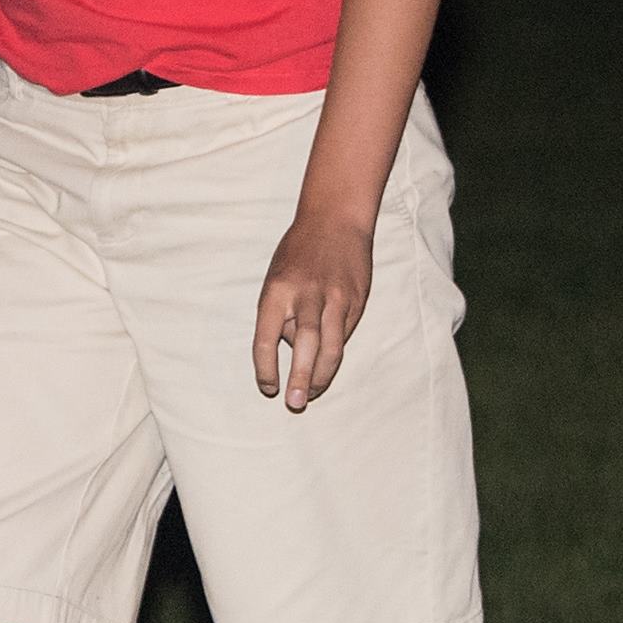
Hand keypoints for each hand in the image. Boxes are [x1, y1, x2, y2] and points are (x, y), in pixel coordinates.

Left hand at [252, 208, 373, 410]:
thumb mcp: (275, 278)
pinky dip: (334, 351)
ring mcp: (336, 298)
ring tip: (313, 392)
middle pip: (304, 346)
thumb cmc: (298, 252)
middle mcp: (307, 296)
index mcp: (277, 291)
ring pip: (331, 346)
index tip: (269, 387)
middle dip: (300, 379)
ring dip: (321, 375)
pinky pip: (344, 334)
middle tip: (295, 403)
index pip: (266, 339)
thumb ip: (280, 314)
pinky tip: (327, 362)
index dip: (265, 368)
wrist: (336, 220)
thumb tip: (291, 349)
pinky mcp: (356, 301)